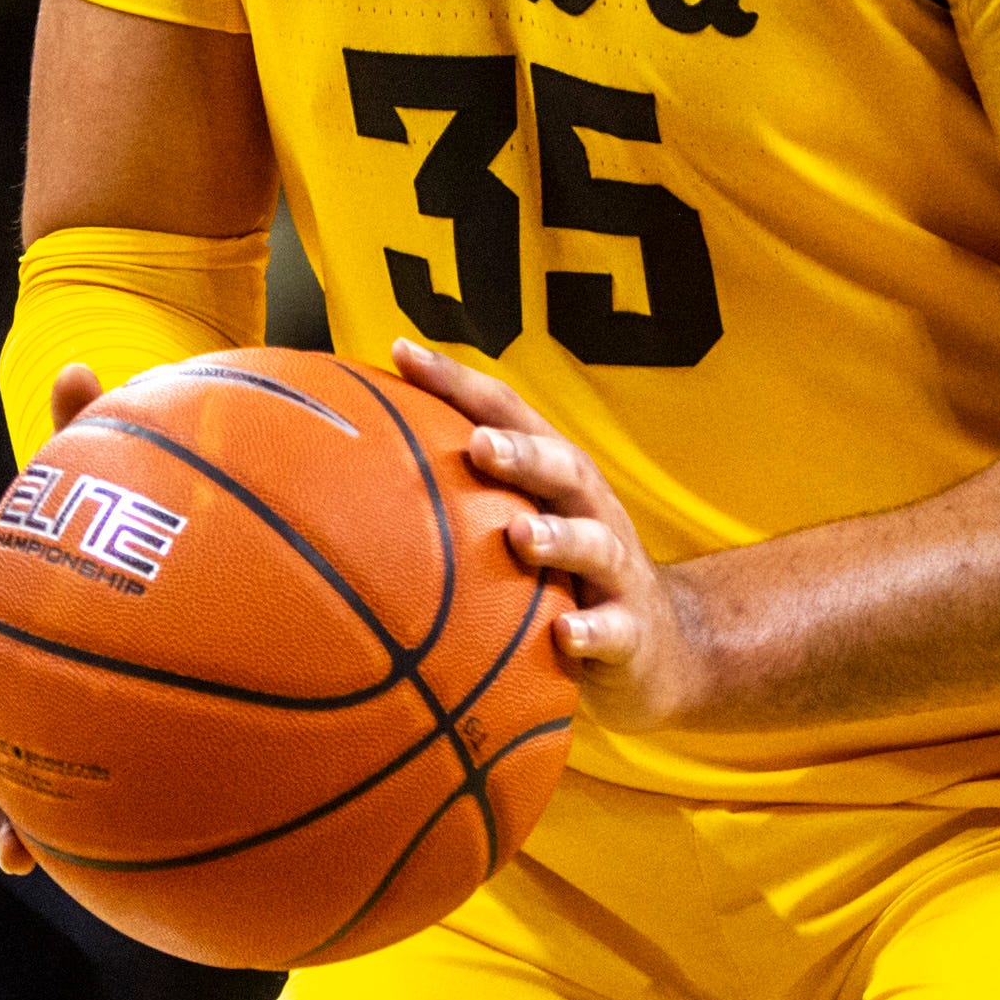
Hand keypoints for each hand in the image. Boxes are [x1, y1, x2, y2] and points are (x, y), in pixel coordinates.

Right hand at [0, 364, 98, 876]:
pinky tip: (33, 864)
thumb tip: (81, 362)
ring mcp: (12, 714)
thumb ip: (88, 429)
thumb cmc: (109, 534)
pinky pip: (20, 800)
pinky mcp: (43, 759)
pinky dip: (19, 833)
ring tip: (1, 827)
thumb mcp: (101, 488)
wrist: (134, 596)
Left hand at [403, 340, 713, 731]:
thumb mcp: (514, 527)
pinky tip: (564, 634)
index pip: (505, 413)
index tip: (400, 351)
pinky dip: (591, 631)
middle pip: (560, 466)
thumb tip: (339, 474)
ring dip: (558, 538)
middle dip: (521, 451)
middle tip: (477, 444)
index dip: (456, 381)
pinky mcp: (630, 631)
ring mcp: (614, 570)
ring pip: (593, 543)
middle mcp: (587, 510)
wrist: (660, 647)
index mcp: (552, 477)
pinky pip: (613, 631)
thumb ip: (450, 500)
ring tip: (520, 536)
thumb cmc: (560, 576)